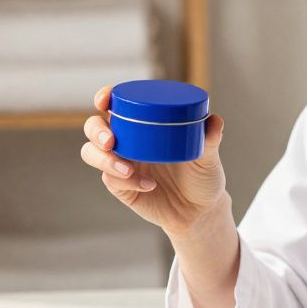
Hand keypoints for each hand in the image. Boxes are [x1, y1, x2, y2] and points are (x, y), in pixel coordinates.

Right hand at [80, 85, 228, 236]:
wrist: (200, 210)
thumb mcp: (208, 156)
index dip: (104, 97)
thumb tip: (214, 121)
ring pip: (92, 153)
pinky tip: (148, 185)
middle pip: (94, 127)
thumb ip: (210, 138)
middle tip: (111, 142)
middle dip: (96, 132)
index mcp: (143, 123)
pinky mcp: (121, 187)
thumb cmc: (202, 176)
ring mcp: (120, 163)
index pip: (116, 104)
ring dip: (103, 160)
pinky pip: (110, 180)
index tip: (105, 100)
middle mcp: (127, 140)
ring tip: (128, 170)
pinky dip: (126, 182)